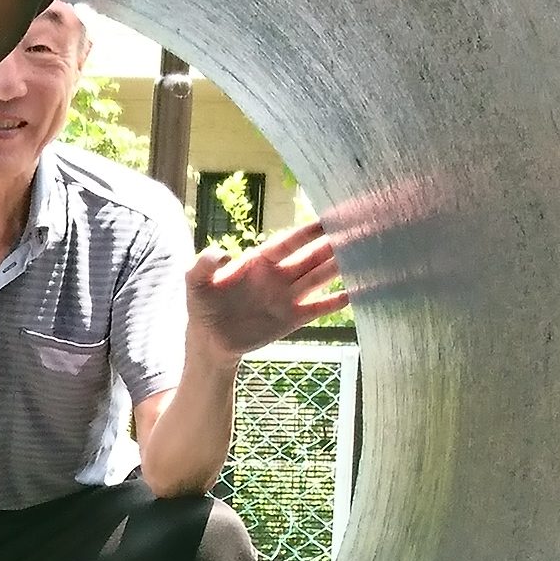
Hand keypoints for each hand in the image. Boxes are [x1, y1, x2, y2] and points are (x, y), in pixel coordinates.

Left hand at [184, 216, 347, 358]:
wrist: (209, 340)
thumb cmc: (202, 305)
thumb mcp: (195, 282)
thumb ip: (204, 264)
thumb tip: (221, 254)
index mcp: (260, 261)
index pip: (287, 243)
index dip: (305, 233)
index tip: (326, 220)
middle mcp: (279, 275)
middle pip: (311, 257)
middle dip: (333, 245)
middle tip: (358, 230)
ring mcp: (288, 297)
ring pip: (319, 278)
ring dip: (340, 268)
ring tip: (364, 256)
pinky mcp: (293, 319)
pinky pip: (319, 308)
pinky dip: (336, 301)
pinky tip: (356, 292)